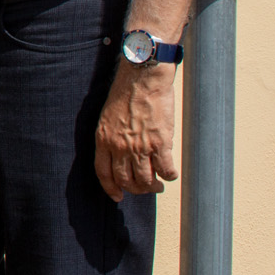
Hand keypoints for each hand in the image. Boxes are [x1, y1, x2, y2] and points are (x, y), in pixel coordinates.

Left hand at [94, 62, 178, 200]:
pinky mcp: (159, 143)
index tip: (118, 196)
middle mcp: (120, 146)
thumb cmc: (126, 93)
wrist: (142, 79)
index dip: (110, 188)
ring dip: (153, 187)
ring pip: (146, 180)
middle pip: (126, 180)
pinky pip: (165, 170)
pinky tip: (170, 174)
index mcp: (103, 139)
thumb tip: (121, 156)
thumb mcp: (108, 117)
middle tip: (144, 188)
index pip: (103, 173)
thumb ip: (112, 137)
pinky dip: (169, 176)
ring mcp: (140, 147)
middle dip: (135, 189)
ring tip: (158, 185)